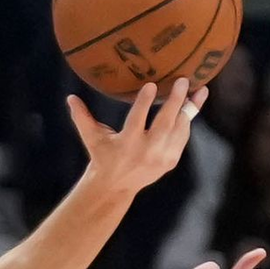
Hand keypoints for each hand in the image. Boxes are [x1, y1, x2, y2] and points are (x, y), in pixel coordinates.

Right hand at [67, 78, 208, 199]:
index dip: (144, 102)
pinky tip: (192, 106)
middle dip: (175, 101)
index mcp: (127, 143)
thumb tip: (70, 98)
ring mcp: (160, 158)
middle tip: (182, 81)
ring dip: (189, 110)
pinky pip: (182, 138)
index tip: (151, 85)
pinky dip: (186, 122)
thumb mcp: (91, 138)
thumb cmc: (102, 156)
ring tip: (199, 90)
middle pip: (165, 123)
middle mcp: (146, 151)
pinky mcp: (169, 162)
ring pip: (178, 130)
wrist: (115, 187)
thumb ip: (82, 117)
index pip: (137, 119)